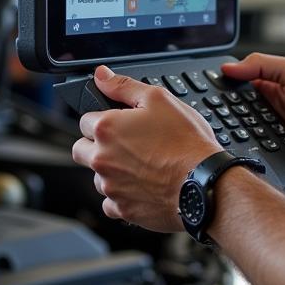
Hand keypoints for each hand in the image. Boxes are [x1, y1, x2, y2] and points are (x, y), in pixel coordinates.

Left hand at [71, 65, 220, 231]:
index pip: (85, 120)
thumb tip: (101, 75)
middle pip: (81, 149)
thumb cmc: (186, 141)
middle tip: (127, 144)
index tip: (122, 124)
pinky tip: (143, 185)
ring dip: (110, 171)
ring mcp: (110, 185)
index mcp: (107, 128)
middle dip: (97, 145)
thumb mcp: (159, 99)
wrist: (203, 181)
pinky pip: (110, 202)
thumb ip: (124, 86)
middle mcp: (101, 158)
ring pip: (96, 176)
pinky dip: (122, 195)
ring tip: (141, 164)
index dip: (104, 119)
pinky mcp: (121, 208)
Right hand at [222, 54, 284, 183]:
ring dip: (231, 130)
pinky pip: (247, 150)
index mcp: (271, 82)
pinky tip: (236, 147)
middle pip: (232, 107)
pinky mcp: (268, 153)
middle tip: (209, 110)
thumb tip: (230, 66)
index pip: (238, 79)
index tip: (205, 84)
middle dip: (222, 109)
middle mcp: (266, 107)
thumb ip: (263, 64)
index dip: (223, 81)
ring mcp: (266, 131)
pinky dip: (241, 148)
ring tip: (221, 129)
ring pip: (236, 129)